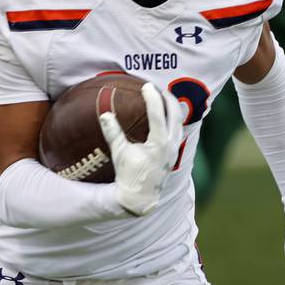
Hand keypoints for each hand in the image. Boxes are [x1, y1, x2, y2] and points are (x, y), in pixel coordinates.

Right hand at [99, 83, 182, 215]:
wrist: (141, 197)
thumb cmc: (129, 175)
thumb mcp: (120, 154)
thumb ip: (113, 133)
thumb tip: (105, 114)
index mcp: (159, 144)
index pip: (158, 115)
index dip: (153, 98)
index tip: (146, 86)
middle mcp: (170, 145)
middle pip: (175, 114)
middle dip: (167, 98)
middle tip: (157, 87)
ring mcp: (174, 148)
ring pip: (180, 121)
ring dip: (173, 106)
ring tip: (164, 95)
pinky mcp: (174, 151)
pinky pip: (178, 129)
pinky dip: (173, 118)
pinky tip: (166, 113)